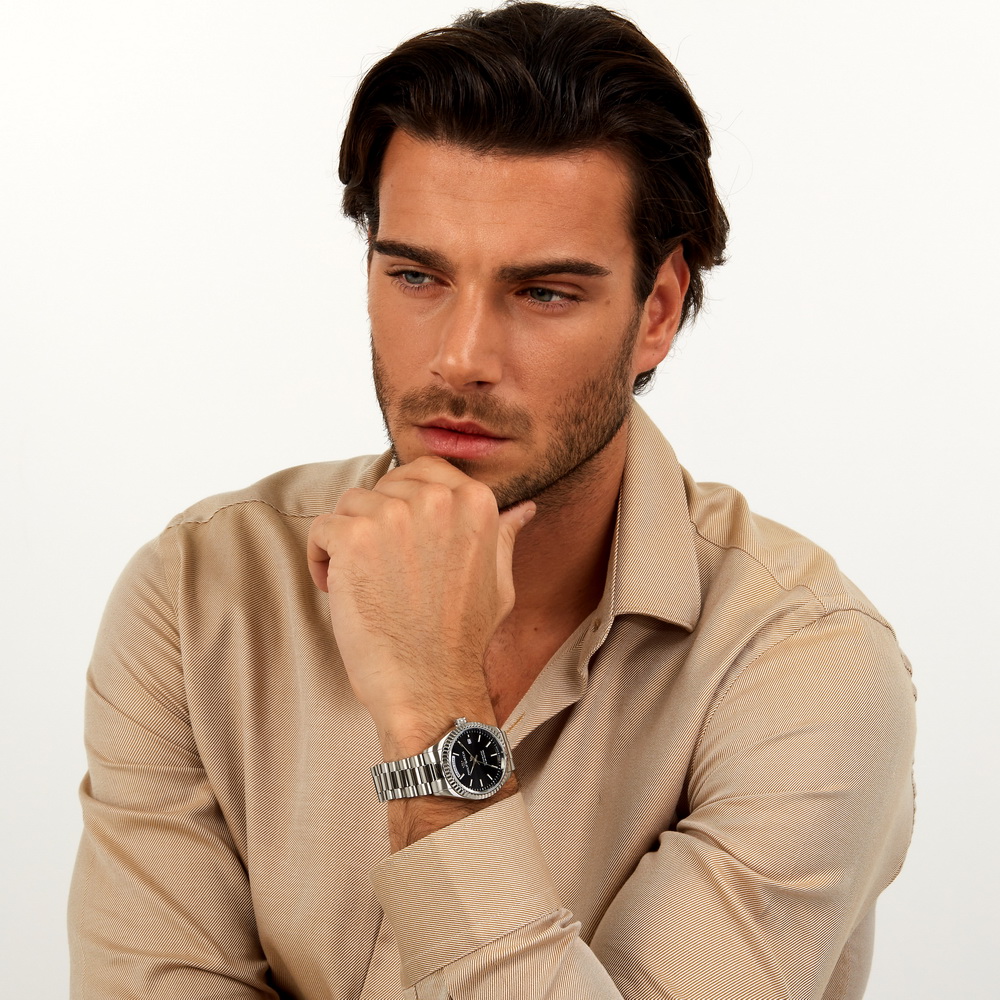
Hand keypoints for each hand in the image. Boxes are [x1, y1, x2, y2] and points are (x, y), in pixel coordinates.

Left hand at [307, 456, 534, 753]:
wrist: (429, 685)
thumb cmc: (462, 639)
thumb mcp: (499, 581)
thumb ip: (503, 536)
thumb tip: (524, 508)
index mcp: (476, 502)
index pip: (426, 471)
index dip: (406, 504)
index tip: (403, 542)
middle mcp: (437, 500)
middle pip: (385, 486)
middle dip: (377, 521)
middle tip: (382, 568)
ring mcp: (393, 516)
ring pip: (351, 504)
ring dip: (349, 540)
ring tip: (361, 581)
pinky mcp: (354, 538)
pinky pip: (321, 528)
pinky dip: (321, 558)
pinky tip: (338, 588)